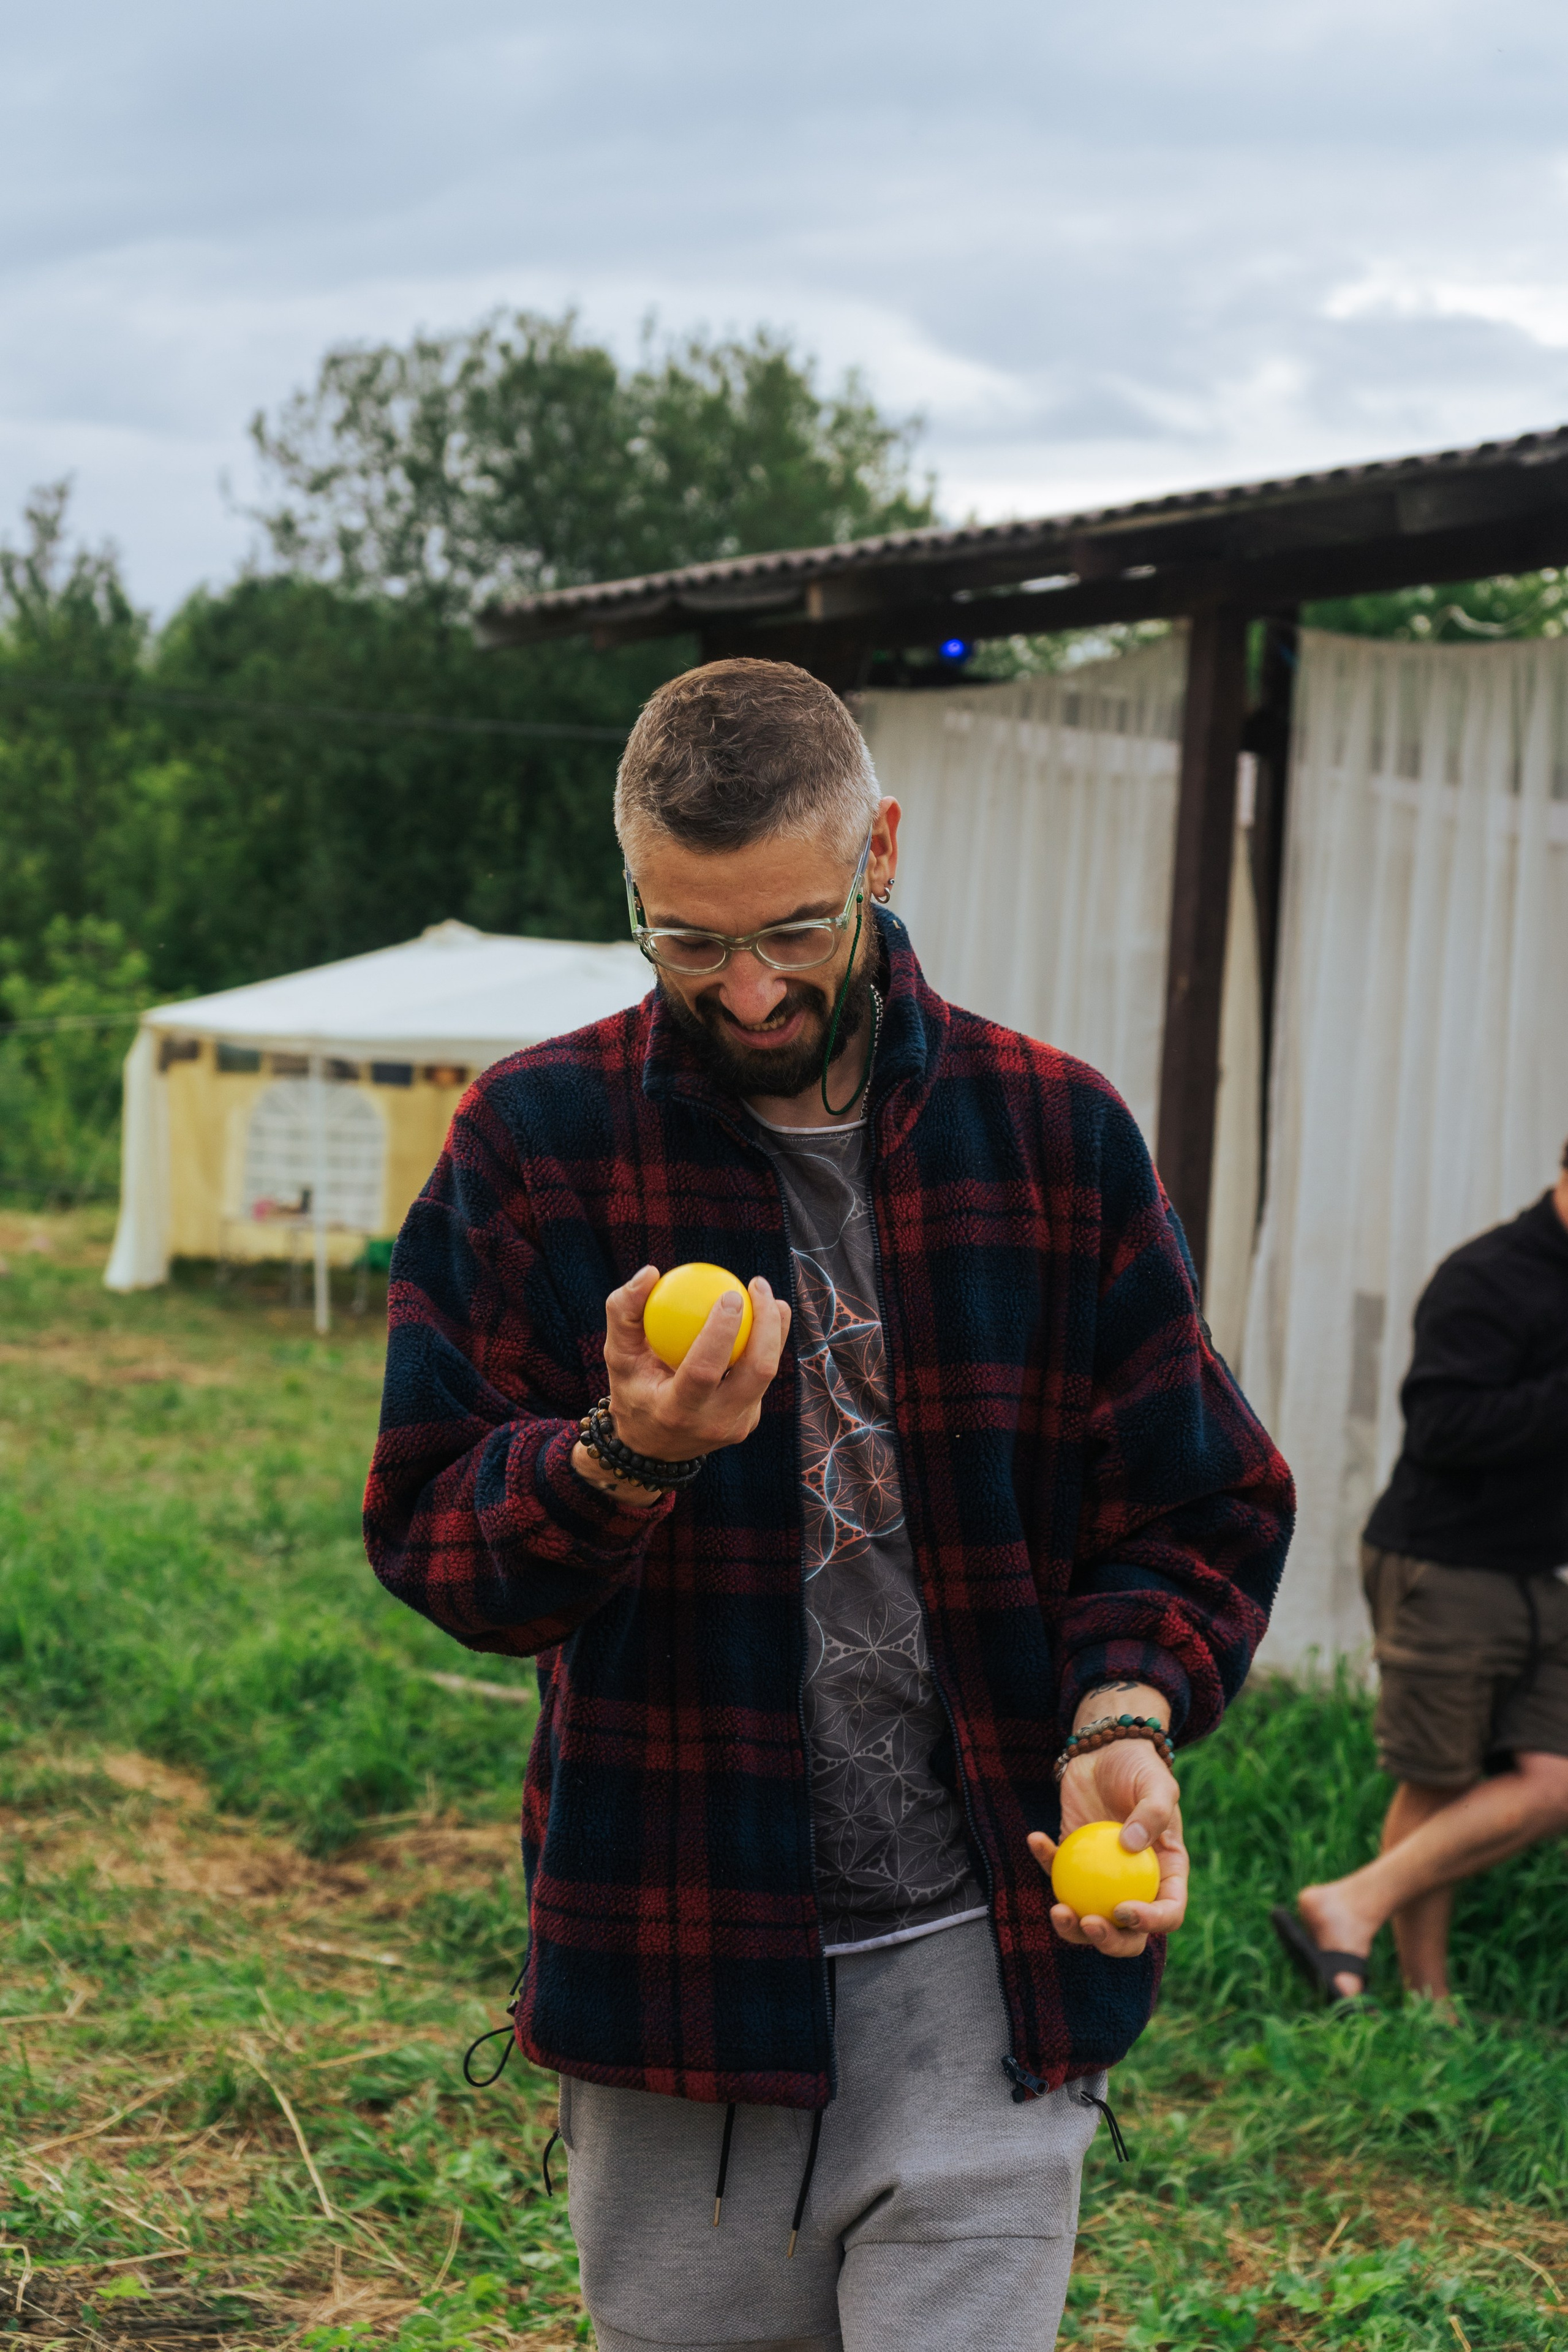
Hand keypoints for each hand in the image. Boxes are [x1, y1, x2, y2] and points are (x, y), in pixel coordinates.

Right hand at [595, 1264, 792, 1465]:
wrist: (652, 1447)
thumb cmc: (632, 1389)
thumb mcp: (617, 1355)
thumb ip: (624, 1312)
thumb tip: (650, 1272)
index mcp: (676, 1411)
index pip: (705, 1371)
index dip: (722, 1332)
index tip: (730, 1293)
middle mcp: (713, 1423)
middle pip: (758, 1372)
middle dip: (767, 1325)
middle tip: (757, 1285)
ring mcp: (737, 1425)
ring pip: (769, 1373)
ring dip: (775, 1329)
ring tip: (766, 1294)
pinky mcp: (750, 1420)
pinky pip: (764, 1376)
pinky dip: (765, 1343)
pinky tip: (760, 1315)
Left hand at [1027, 1735, 1188, 1958]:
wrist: (1105, 1750)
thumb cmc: (1139, 1767)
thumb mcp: (1157, 1783)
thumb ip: (1152, 1813)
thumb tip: (1130, 1848)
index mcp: (1167, 1873)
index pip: (1168, 1912)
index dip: (1151, 1922)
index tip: (1123, 1909)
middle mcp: (1136, 1884)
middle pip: (1129, 1934)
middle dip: (1109, 1942)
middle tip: (1088, 1923)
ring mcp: (1102, 1878)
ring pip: (1089, 1919)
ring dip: (1071, 1926)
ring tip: (1057, 1910)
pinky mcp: (1073, 1862)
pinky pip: (1057, 1874)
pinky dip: (1045, 1862)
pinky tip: (1036, 1838)